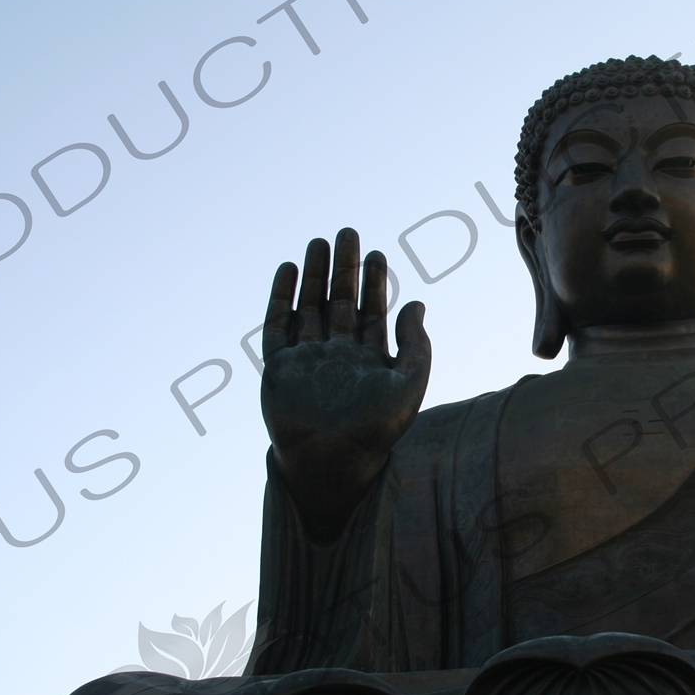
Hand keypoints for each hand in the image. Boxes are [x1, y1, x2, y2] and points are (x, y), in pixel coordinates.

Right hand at [261, 228, 430, 540]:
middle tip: (348, 233)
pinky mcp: (279, 367)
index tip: (378, 253)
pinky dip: (281, 297)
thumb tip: (417, 303)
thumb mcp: (409, 384)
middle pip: (339, 302)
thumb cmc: (376, 430)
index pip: (371, 311)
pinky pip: (277, 326)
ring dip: (314, 276)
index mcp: (368, 360)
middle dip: (344, 269)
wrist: (333, 461)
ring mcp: (307, 359)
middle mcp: (337, 356)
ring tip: (319, 242)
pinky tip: (289, 269)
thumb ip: (416, 344)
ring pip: (309, 307)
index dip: (374, 282)